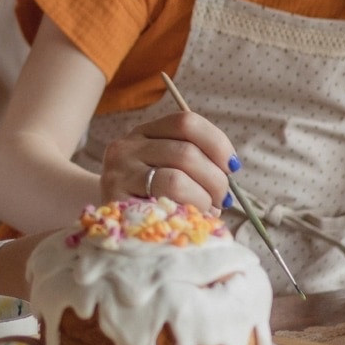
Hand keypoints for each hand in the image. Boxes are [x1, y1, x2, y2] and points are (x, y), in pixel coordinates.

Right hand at [99, 108, 236, 210]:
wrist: (112, 222)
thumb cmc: (153, 198)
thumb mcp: (170, 170)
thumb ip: (197, 162)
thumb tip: (229, 168)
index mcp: (146, 133)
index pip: (186, 122)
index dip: (217, 142)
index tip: (231, 166)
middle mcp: (127, 146)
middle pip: (186, 152)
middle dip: (216, 179)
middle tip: (223, 199)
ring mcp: (119, 171)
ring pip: (177, 178)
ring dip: (204, 198)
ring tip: (207, 210)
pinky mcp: (116, 198)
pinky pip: (164, 201)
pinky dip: (188, 211)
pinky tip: (190, 218)